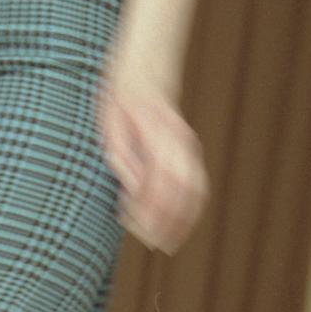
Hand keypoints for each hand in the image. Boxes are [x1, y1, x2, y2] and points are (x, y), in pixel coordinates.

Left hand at [94, 52, 210, 254]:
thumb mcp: (111, 126)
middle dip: (169, 224)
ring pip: (197, 192)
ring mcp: (189, 146)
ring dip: (184, 220)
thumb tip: (133, 195)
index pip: (160, 186)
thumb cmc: (120, 97)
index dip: (149, 212)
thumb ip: (124, 161)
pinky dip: (192, 206)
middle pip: (183, 195)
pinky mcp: (190, 148)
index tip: (133, 227)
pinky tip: (179, 219)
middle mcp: (180, 144)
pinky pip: (199, 183)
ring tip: (168, 240)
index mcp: (158, 138)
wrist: (144, 68)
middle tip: (153, 243)